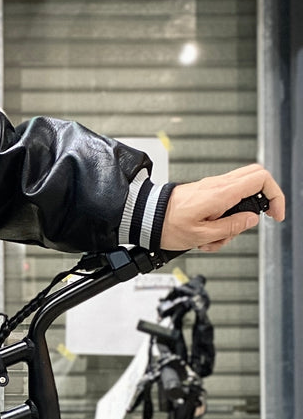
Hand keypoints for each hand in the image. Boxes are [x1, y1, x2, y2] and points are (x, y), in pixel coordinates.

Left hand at [161, 163, 284, 252]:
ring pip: (239, 195)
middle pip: (255, 180)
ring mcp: (211, 187)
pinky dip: (220, 221)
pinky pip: (223, 202)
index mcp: (220, 193)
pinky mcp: (203, 193)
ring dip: (233, 221)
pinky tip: (206, 237)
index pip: (261, 179)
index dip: (275, 196)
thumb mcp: (201, 235)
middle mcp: (217, 185)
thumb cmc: (166, 225)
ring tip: (215, 238)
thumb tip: (252, 219)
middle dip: (258, 205)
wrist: (143, 217)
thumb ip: (231, 227)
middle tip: (246, 225)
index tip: (275, 215)